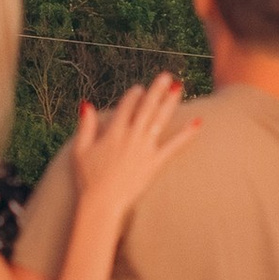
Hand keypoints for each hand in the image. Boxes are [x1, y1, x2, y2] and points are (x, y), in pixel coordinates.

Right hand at [67, 72, 201, 228]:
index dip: (134, 95)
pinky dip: (187, 134)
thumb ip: (85, 126)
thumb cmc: (88, 179)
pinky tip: (198, 123)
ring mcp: (144, 150)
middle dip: (156, 90)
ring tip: (179, 88)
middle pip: (146, 108)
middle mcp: (131, 137)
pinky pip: (174, 146)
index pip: (126, 107)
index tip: (140, 88)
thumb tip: (87, 104)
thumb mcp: (80, 150)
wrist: (102, 203)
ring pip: (160, 120)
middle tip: (166, 76)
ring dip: (170, 103)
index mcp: (113, 133)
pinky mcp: (155, 163)